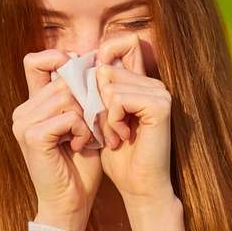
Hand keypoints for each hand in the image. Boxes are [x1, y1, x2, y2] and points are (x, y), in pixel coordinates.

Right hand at [14, 48, 103, 229]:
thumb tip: (93, 59)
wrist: (71, 204)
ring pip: (67, 96)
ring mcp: (23, 123)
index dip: (61, 59)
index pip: (37, 60)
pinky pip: (68, 116)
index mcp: (31, 105)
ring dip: (87, 116)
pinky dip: (82, 129)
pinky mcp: (32, 136)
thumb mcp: (83, 123)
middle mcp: (22, 111)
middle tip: (98, 124)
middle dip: (88, 98)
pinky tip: (82, 145)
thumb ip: (81, 95)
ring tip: (88, 137)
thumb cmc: (80, 167)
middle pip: (63, 80)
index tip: (86, 80)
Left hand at [93, 32, 174, 203]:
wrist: (139, 187)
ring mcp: (159, 92)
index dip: (102, 56)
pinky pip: (118, 98)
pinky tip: (122, 137)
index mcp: (141, 82)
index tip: (90, 91)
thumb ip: (96, 90)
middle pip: (105, 68)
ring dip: (103, 116)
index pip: (123, 43)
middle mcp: (153, 82)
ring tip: (114, 137)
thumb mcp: (101, 118)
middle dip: (96, 102)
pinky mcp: (160, 105)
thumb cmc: (119, 157)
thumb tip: (72, 61)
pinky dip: (113, 120)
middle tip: (107, 130)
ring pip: (109, 84)